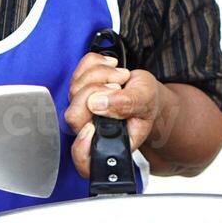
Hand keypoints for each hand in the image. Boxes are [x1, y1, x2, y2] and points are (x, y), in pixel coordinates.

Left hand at [63, 51, 161, 178]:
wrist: (145, 92)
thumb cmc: (147, 104)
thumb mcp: (146, 102)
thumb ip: (126, 105)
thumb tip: (97, 103)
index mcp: (108, 143)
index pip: (84, 159)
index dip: (82, 145)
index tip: (92, 127)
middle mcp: (89, 129)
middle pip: (74, 114)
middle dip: (96, 92)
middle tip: (118, 87)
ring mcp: (81, 108)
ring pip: (75, 88)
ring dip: (101, 74)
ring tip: (121, 77)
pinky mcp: (78, 87)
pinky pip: (78, 70)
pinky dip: (96, 63)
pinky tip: (111, 68)